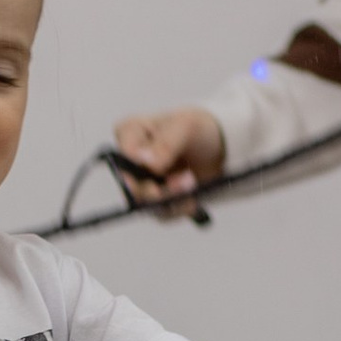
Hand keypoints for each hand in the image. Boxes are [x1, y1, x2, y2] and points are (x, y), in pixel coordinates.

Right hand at [110, 105, 225, 219]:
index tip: (156, 166)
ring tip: (193, 183)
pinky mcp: (156, 201)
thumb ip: (165, 143)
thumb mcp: (186, 127)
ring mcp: (142, 183)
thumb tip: (145, 161)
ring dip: (173, 198)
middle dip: (158, 189)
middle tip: (186, 182)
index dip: (135, 164)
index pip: (122, 151)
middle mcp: (131, 161)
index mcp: (130, 133)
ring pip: (148, 203)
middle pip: (132, 185)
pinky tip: (192, 197)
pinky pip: (163, 214)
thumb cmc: (197, 129)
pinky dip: (180, 207)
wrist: (218, 150)